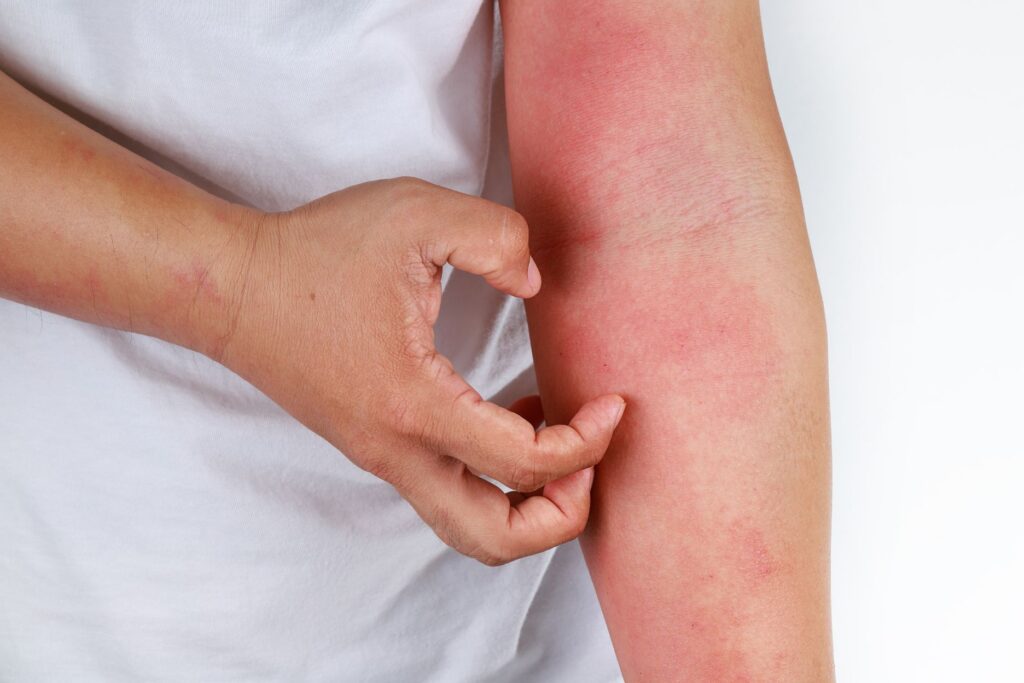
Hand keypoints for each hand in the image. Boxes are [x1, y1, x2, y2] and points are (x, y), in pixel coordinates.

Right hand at [214, 177, 625, 564]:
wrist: (232, 289)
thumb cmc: (318, 251)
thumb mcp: (416, 216)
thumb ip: (494, 238)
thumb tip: (536, 283)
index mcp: (415, 405)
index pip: (525, 464)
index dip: (588, 442)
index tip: (614, 403)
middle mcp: (397, 451)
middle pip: (495, 539)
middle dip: (562, 516)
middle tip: (591, 460)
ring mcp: (382, 458)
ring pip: (465, 529)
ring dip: (525, 508)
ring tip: (557, 444)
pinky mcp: (374, 448)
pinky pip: (446, 493)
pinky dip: (492, 480)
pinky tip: (509, 414)